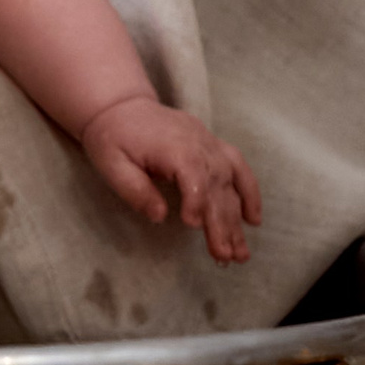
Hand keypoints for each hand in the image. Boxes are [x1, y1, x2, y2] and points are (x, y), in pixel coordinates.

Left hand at [79, 97, 259, 263]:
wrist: (121, 106)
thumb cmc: (112, 137)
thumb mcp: (111, 164)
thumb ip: (134, 190)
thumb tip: (160, 217)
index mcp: (173, 146)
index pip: (193, 175)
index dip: (196, 201)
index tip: (192, 226)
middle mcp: (199, 143)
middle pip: (216, 186)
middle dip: (222, 224)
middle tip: (224, 257)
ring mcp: (210, 144)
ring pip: (231, 183)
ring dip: (237, 219)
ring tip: (240, 254)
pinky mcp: (214, 146)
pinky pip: (239, 168)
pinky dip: (250, 193)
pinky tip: (254, 220)